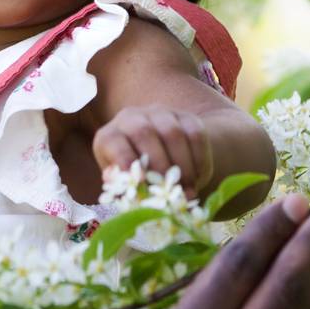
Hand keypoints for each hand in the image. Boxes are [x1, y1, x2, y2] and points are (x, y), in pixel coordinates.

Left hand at [93, 105, 211, 195]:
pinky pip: (195, 134)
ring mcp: (159, 114)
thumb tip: (130, 194)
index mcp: (110, 136)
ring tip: (188, 191)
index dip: (124, 159)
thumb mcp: (124, 183)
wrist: (161, 156)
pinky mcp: (185, 117)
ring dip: (183, 166)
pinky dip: (199, 159)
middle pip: (145, 134)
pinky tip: (199, 178)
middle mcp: (131, 118)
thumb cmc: (135, 176)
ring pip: (173, 133)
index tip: (140, 181)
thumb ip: (125, 188)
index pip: (112, 141)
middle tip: (172, 192)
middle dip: (160, 166)